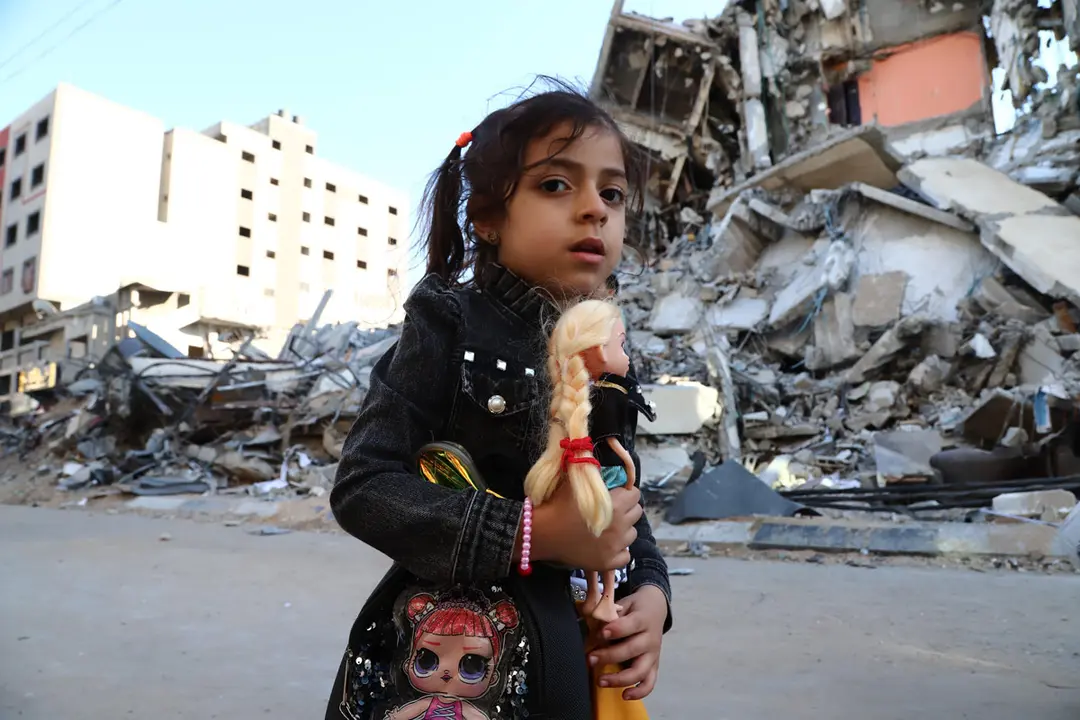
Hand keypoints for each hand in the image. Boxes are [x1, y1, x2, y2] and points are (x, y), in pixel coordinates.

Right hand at [528, 478, 640, 570]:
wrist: (542, 533)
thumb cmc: (558, 505)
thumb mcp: (578, 483)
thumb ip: (596, 476)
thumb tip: (608, 470)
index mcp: (616, 504)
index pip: (635, 494)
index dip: (625, 493)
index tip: (616, 495)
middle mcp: (620, 526)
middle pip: (637, 513)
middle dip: (626, 509)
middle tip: (611, 511)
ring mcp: (615, 546)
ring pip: (632, 534)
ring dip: (623, 530)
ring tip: (607, 528)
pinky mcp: (608, 562)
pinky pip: (625, 555)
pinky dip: (618, 550)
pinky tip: (606, 545)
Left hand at [588, 584, 667, 700]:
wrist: (656, 609)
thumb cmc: (634, 608)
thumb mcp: (624, 603)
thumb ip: (611, 615)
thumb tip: (593, 627)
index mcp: (643, 619)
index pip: (631, 625)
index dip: (616, 629)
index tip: (601, 633)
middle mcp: (650, 639)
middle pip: (632, 650)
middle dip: (609, 656)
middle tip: (590, 659)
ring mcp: (653, 655)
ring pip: (640, 671)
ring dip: (620, 679)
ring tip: (601, 681)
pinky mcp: (654, 666)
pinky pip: (650, 683)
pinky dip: (639, 692)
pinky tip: (624, 695)